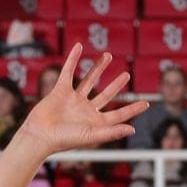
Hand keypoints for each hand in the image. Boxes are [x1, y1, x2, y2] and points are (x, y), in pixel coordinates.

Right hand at [19, 47, 149, 155]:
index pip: (119, 114)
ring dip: (98, 68)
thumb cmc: (64, 140)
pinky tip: (79, 46)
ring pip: (89, 80)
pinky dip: (73, 59)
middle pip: (105, 95)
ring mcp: (74, 100)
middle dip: (116, 85)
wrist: (39, 135)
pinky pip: (68, 72)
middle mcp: (86, 110)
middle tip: (127, 75)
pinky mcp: (60, 90)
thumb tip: (133, 129)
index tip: (147, 103)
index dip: (133, 109)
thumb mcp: (91, 135)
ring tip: (108, 55)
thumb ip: (112, 132)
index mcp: (96, 122)